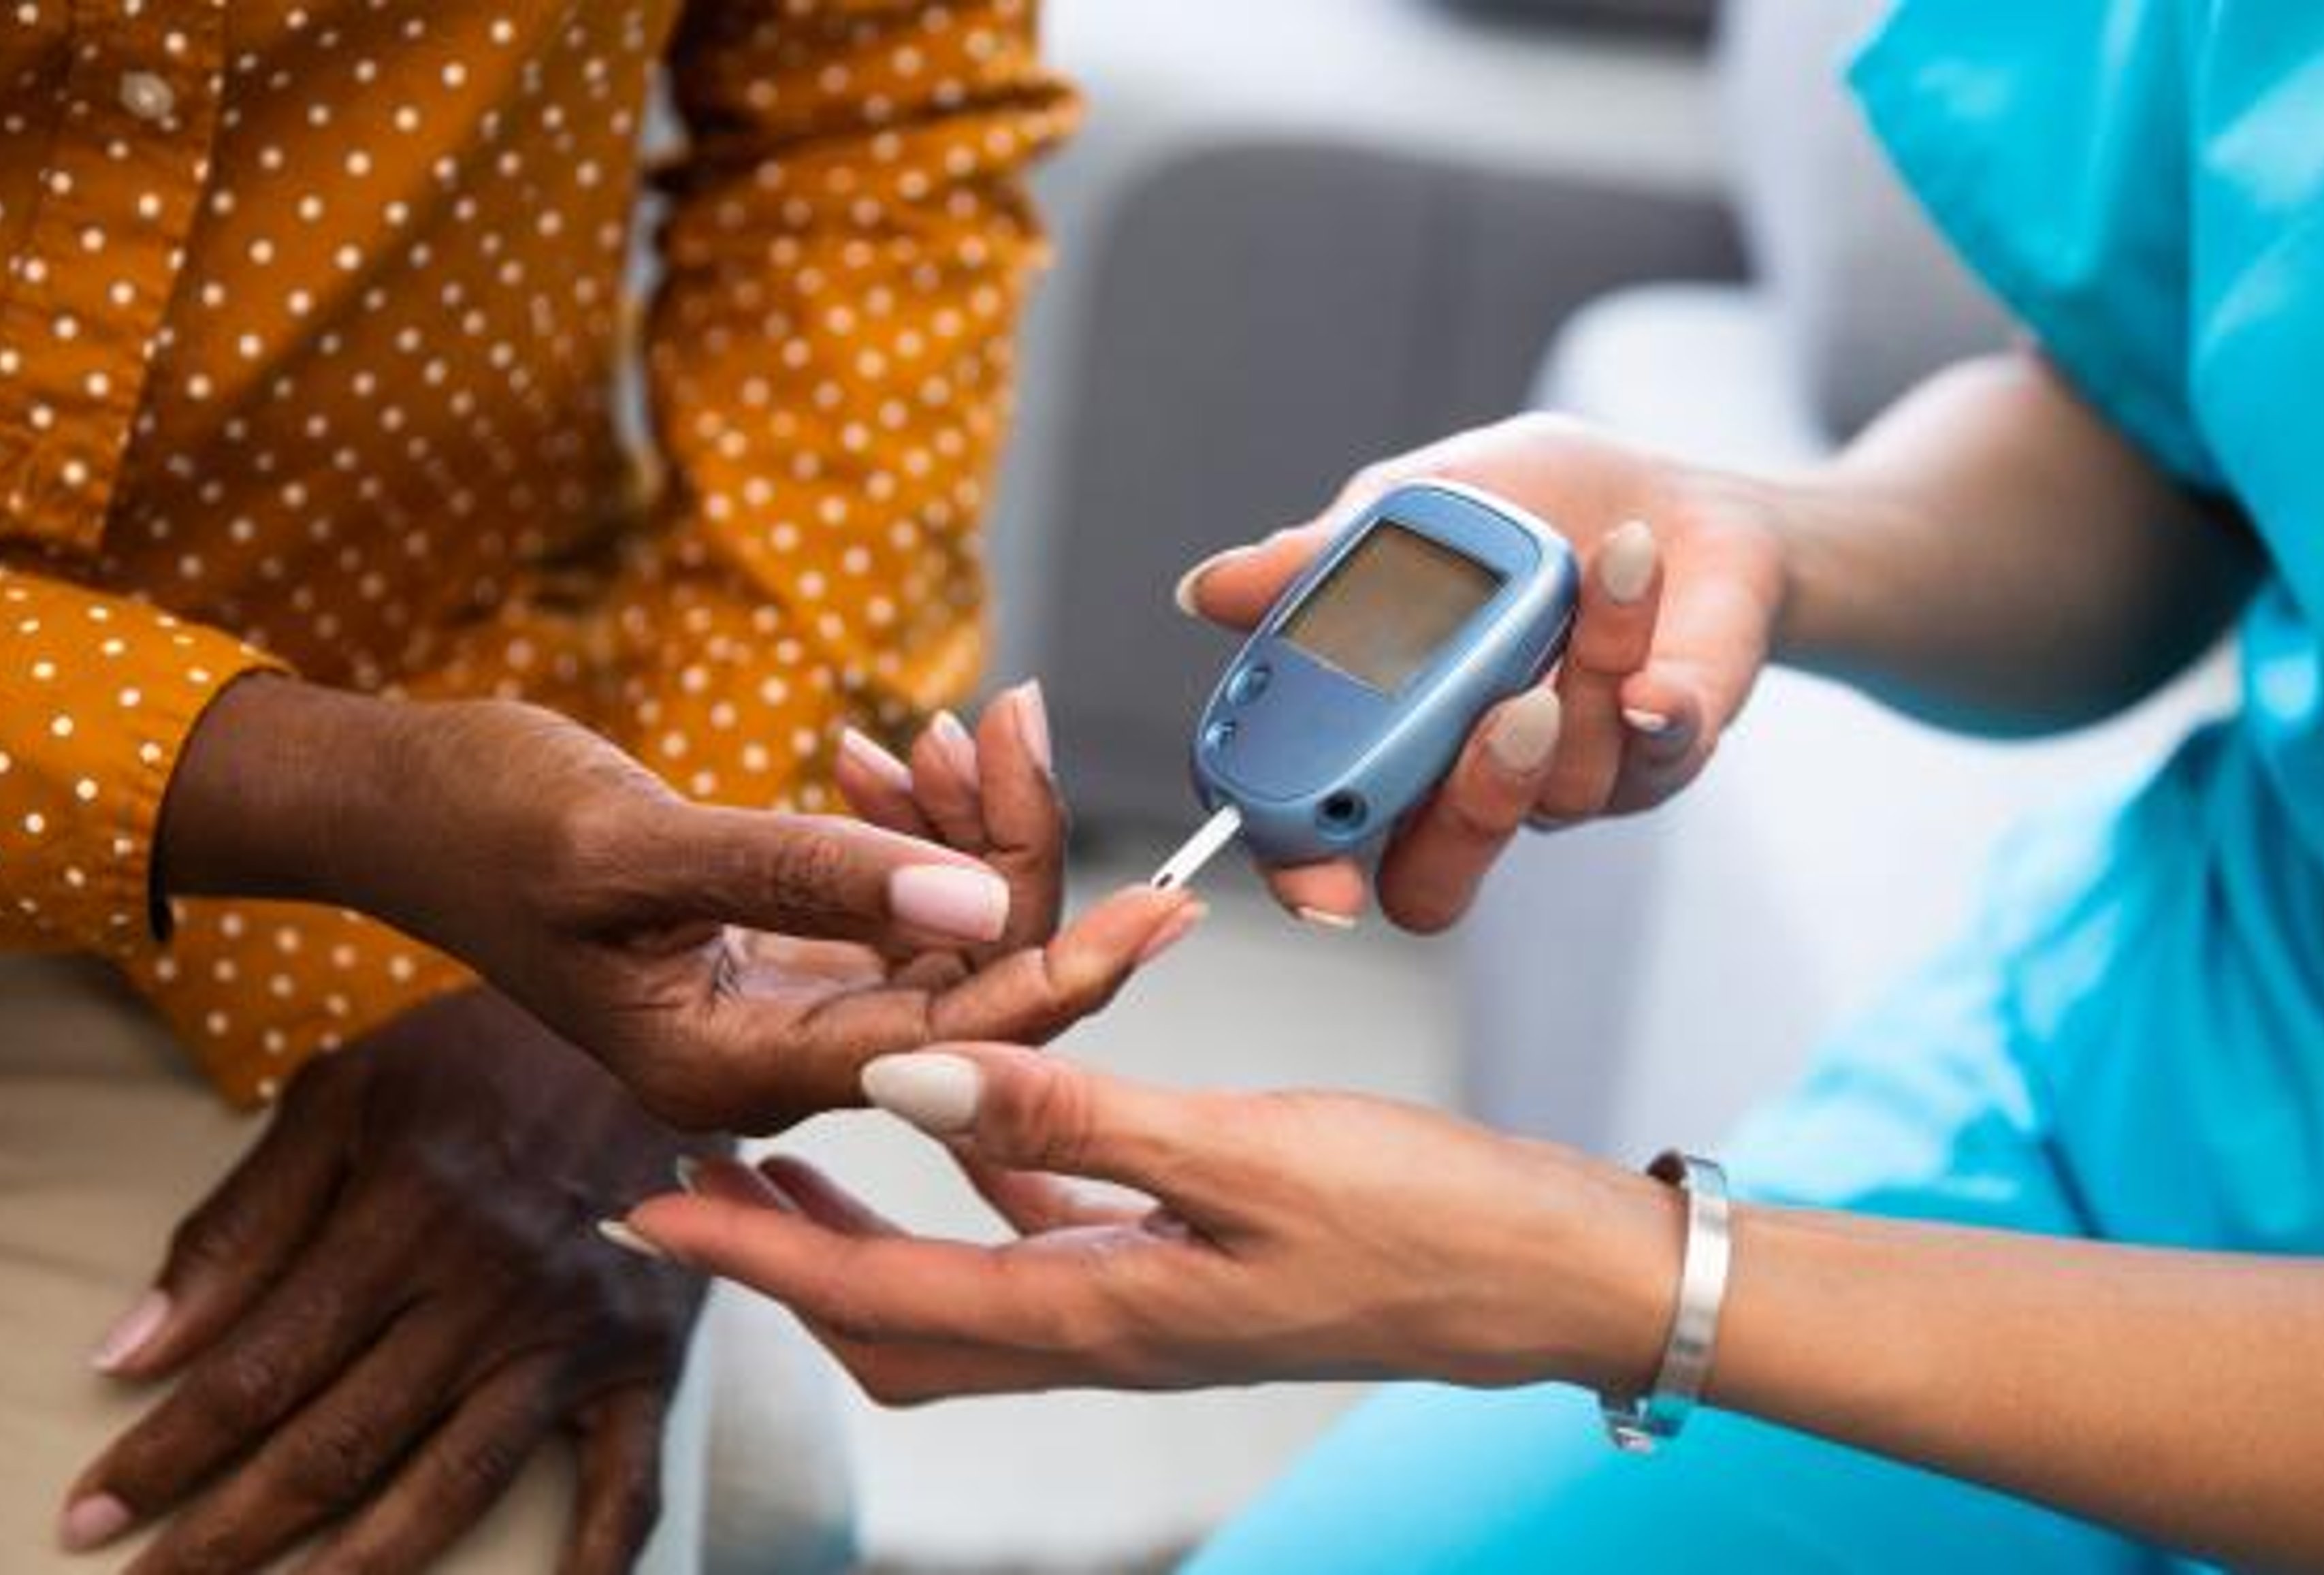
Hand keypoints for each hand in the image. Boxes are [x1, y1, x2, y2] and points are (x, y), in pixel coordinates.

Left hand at [62, 990, 703, 1572]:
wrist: (661, 1022)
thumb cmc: (491, 1051)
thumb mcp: (350, 1095)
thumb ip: (244, 1221)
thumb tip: (137, 1348)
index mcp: (409, 1211)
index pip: (262, 1366)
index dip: (168, 1448)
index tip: (94, 1509)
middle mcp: (492, 1286)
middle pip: (340, 1443)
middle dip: (227, 1532)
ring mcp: (577, 1330)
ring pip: (456, 1481)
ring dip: (359, 1568)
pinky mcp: (651, 1354)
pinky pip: (626, 1479)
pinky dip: (593, 1557)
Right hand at [162, 679, 1194, 1131]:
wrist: (394, 801)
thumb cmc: (482, 819)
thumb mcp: (638, 844)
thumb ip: (807, 877)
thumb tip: (977, 906)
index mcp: (738, 1068)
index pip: (957, 1039)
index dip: (1072, 968)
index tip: (1169, 904)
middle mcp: (775, 1057)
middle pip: (971, 979)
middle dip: (1012, 849)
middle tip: (1018, 717)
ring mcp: (781, 1005)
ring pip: (944, 929)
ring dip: (961, 819)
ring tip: (947, 723)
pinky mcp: (780, 949)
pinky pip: (896, 897)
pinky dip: (907, 820)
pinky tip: (885, 752)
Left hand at [620, 1045, 1684, 1404]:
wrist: (1546, 1273)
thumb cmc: (1419, 1217)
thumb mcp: (1242, 1149)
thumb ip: (1070, 1110)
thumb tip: (903, 1078)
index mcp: (1098, 1314)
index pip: (877, 1293)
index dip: (754, 1250)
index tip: (655, 1203)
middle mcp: (1103, 1332)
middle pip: (892, 1326)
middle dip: (781, 1260)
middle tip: (694, 1187)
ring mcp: (1146, 1310)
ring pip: (955, 1291)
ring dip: (861, 1231)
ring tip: (793, 1152)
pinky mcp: (1187, 1272)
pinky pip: (1041, 1247)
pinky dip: (977, 1196)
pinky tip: (975, 1126)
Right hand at [1176, 414, 1789, 930]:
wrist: (1668, 493)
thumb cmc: (1526, 508)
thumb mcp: (1413, 508)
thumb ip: (1324, 559)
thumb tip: (1209, 589)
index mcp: (1384, 742)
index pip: (1319, 838)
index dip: (1301, 864)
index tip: (1315, 863)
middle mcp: (1467, 787)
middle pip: (1432, 880)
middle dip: (1465, 807)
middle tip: (1496, 718)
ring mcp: (1568, 782)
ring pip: (1561, 791)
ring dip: (1584, 669)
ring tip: (1608, 563)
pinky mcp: (1665, 753)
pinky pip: (1660, 749)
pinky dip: (1660, 701)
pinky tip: (1653, 661)